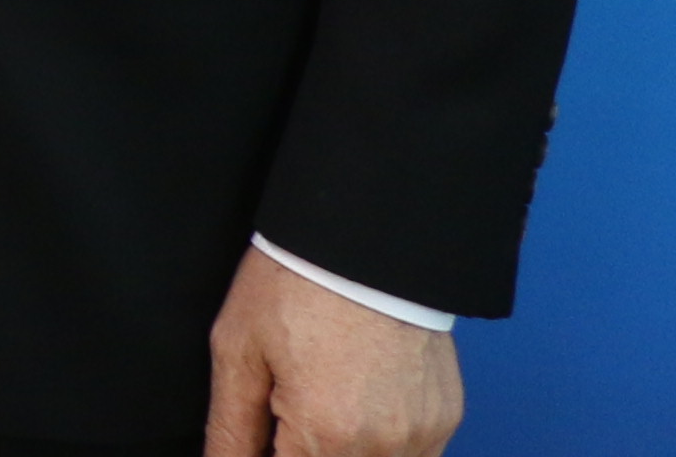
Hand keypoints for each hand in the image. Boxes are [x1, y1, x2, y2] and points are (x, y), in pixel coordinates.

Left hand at [205, 246, 459, 456]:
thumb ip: (231, 428)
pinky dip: (380, 446)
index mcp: (327, 433)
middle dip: (304, 449)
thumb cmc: (295, 285)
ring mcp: (422, 436)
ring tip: (322, 398)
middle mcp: (383, 446)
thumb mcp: (239, 351)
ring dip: (341, 451)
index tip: (263, 437)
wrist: (365, 240)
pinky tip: (355, 404)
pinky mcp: (445, 420)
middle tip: (286, 412)